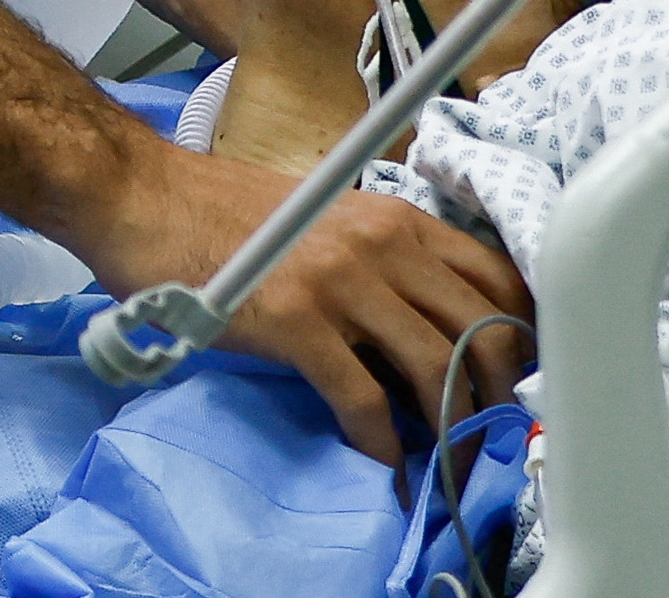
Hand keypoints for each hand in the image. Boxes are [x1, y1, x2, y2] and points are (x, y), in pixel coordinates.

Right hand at [78, 143, 530, 464]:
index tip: (518, 382)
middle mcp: (385, 243)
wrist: (146, 197)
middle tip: (492, 438)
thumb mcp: (328, 219)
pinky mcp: (298, 321)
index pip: (496, 277)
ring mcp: (343, 281)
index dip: (521, 336)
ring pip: (435, 366)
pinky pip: (364, 399)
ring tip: (449, 469)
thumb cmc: (226, 213)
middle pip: (482, 327)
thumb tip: (421, 329)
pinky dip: (382, 447)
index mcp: (398, 218)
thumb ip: (381, 261)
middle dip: (498, 395)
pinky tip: (385, 471)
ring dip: (451, 431)